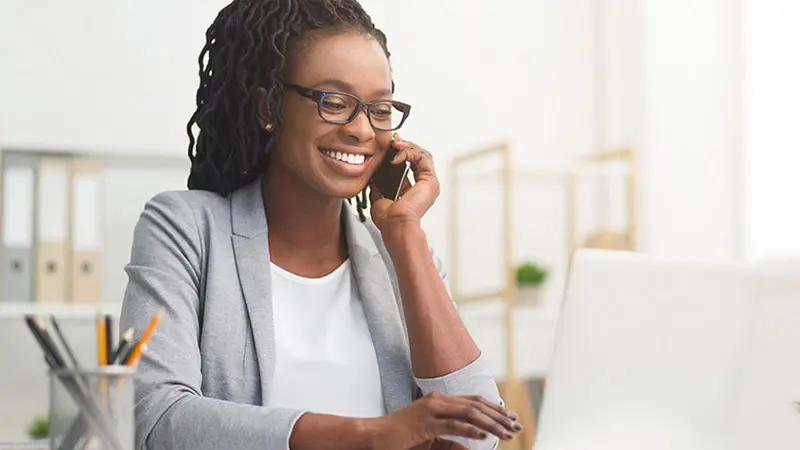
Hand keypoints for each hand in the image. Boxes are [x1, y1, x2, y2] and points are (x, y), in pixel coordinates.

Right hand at [366, 392, 521, 449]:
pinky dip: (470, 430)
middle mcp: (437, 400)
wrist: (375, 436)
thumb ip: (450, 436)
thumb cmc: (401, 437)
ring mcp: (430, 410)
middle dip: (498, 415)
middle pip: (476, 405)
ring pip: (468, 413)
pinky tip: (483, 436)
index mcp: (439, 400)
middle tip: (516, 426)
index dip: (494, 408)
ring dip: (490, 423)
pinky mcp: (424, 423)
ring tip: (506, 433)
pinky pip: (452, 426)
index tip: (510, 418)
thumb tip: (470, 443)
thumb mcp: (431, 435)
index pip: (474, 401)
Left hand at [370, 135, 439, 233]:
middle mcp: (424, 186)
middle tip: (392, 140)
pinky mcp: (430, 181)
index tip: (389, 145)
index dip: (400, 152)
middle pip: (418, 156)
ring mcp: (429, 183)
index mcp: (413, 190)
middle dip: (404, 146)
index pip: (410, 163)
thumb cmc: (388, 219)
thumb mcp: (379, 196)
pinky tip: (397, 155)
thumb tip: (373, 175)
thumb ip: (379, 184)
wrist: (394, 225)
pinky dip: (410, 152)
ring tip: (394, 145)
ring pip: (422, 155)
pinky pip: (423, 158)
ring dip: (407, 146)